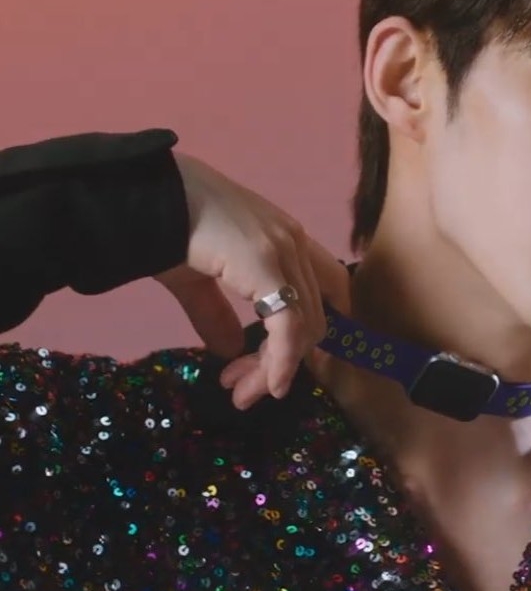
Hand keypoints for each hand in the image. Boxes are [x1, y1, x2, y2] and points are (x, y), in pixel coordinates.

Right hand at [154, 153, 349, 409]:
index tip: (281, 365)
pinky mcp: (269, 267)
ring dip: (275, 370)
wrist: (146, 197)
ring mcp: (286, 252)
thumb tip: (231, 351)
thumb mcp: (198, 278)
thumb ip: (218, 314)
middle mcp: (296, 243)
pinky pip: (288, 327)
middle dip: (282, 363)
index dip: (312, 332)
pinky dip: (282, 362)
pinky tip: (267, 385)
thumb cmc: (166, 228)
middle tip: (244, 391)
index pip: (324, 292)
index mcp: (287, 239)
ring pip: (303, 329)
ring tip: (240, 394)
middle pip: (313, 319)